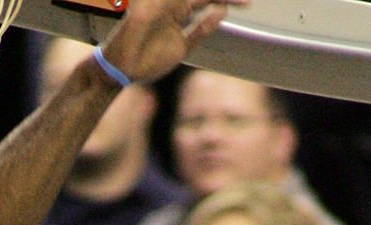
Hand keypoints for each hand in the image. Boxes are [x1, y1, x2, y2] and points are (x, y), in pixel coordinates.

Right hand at [101, 0, 247, 84]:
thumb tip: (221, 11)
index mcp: (180, 11)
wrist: (122, 72)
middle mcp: (171, 2)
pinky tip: (203, 3)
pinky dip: (184, 1)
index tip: (248, 2)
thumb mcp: (181, 47)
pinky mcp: (147, 7)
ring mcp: (160, 2)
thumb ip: (201, 29)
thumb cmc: (147, 62)